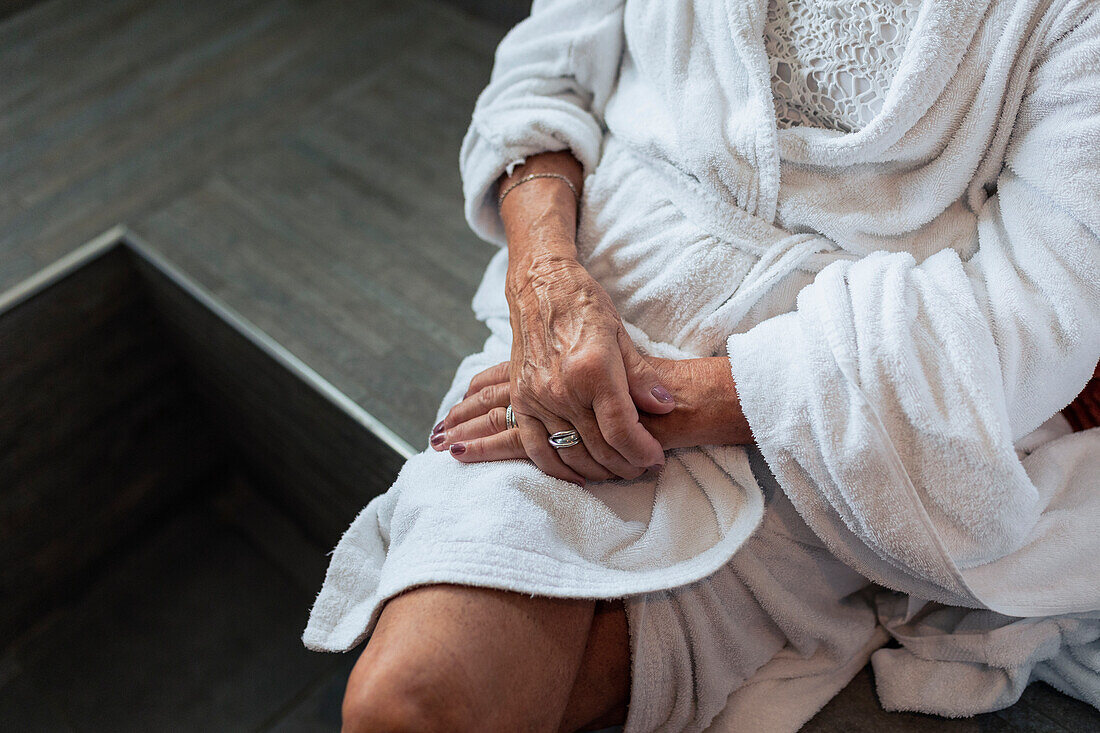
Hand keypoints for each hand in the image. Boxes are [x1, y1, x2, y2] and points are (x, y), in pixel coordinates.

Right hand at [504, 254, 674, 482]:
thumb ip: (642, 377)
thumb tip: (665, 406)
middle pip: (599, 447)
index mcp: (592, 371)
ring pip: (570, 452)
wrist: (540, 287)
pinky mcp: (521, 400)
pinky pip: (535, 447)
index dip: (642, 452)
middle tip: (643, 468)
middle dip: (626, 465)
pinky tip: (578, 475)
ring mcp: (537, 397)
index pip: (621, 430)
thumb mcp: (622, 336)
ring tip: (618, 471)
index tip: (655, 459)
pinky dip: (557, 468)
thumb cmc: (584, 306)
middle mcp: (562, 389)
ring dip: (598, 470)